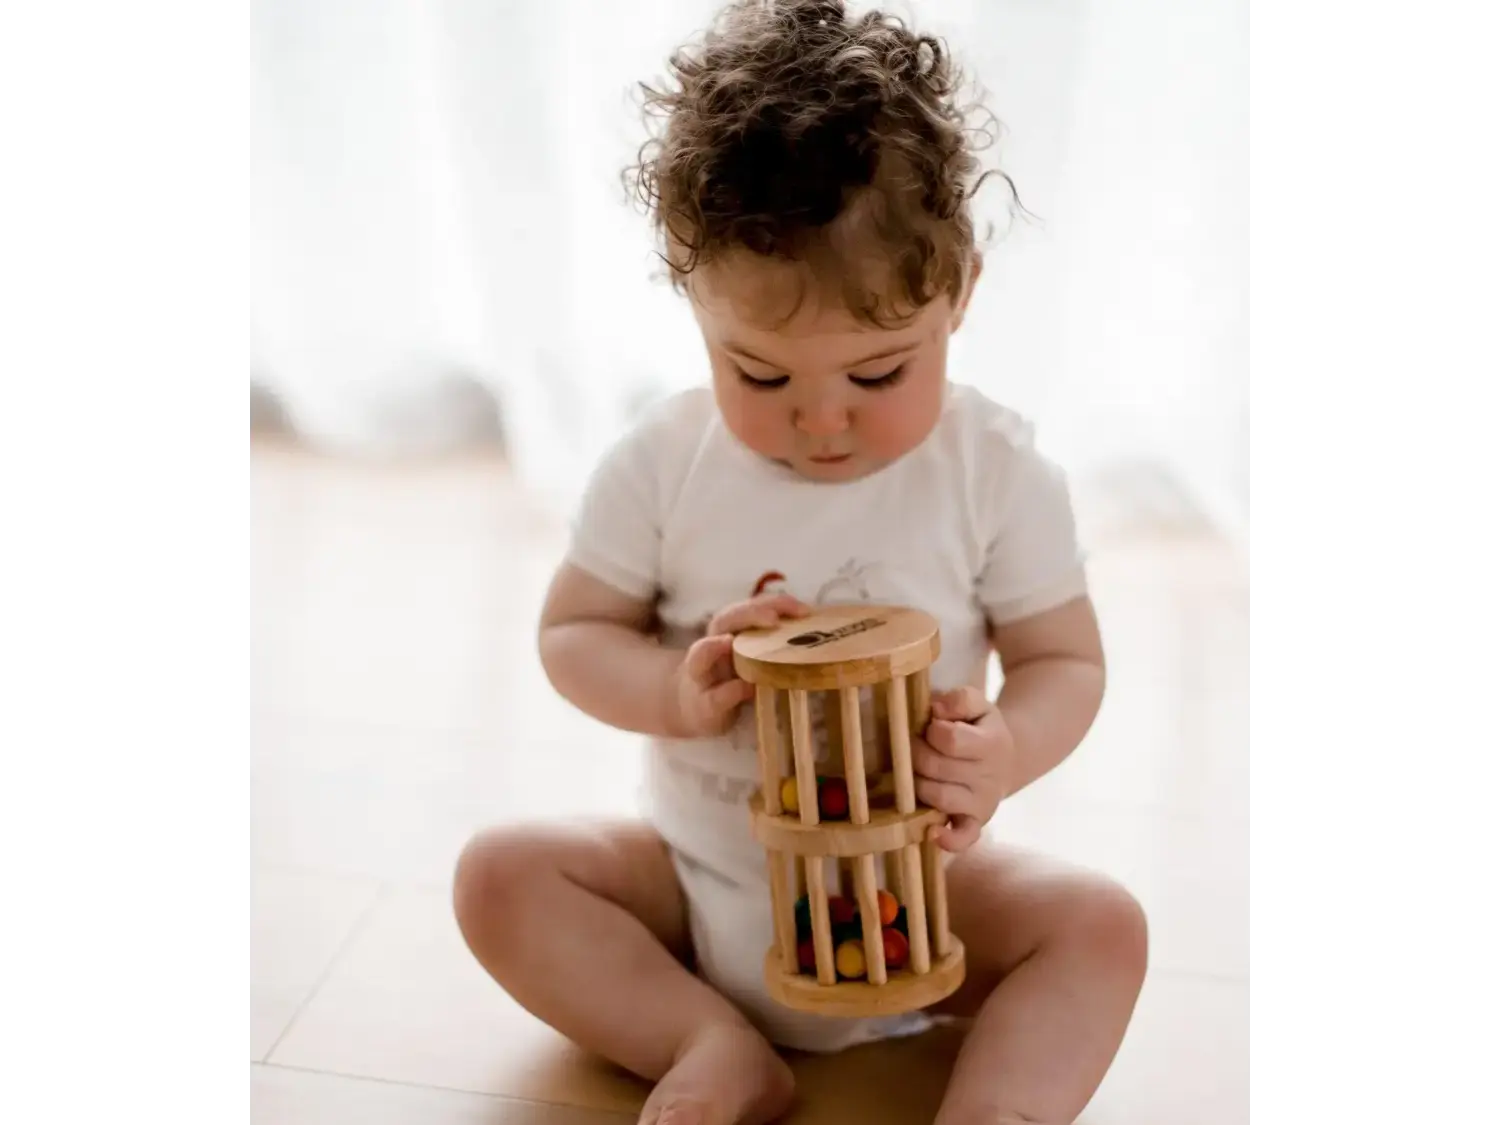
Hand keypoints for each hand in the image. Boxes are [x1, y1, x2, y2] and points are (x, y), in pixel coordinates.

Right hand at [667, 593, 810, 738]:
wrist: (697, 709)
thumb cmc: (734, 679)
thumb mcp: (755, 658)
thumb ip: (778, 646)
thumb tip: (824, 638)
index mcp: (733, 631)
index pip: (752, 606)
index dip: (776, 604)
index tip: (805, 610)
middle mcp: (714, 646)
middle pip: (724, 619)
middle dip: (748, 615)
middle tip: (773, 619)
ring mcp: (704, 676)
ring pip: (701, 654)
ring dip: (713, 646)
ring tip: (728, 642)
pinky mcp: (704, 706)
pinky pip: (714, 697)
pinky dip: (728, 692)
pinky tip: (745, 689)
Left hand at [913, 686, 1014, 852]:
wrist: (1006, 760)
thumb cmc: (980, 728)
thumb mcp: (977, 704)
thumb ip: (959, 700)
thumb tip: (937, 710)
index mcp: (992, 742)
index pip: (949, 738)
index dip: (932, 730)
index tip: (930, 727)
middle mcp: (990, 776)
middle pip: (936, 768)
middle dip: (916, 754)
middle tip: (913, 747)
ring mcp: (983, 803)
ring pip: (940, 799)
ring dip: (919, 785)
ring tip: (918, 773)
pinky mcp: (976, 823)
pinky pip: (964, 837)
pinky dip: (948, 839)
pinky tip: (932, 832)